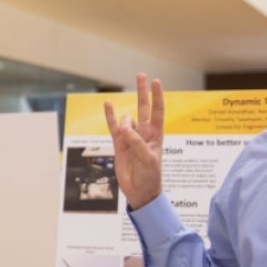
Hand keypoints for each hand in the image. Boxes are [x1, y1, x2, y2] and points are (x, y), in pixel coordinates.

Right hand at [104, 73, 164, 210]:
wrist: (140, 191)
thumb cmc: (150, 175)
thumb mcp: (148, 159)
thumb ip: (137, 142)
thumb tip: (124, 128)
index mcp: (156, 135)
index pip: (158, 111)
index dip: (157, 96)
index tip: (156, 82)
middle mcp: (144, 133)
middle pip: (143, 107)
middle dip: (142, 91)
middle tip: (141, 75)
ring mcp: (130, 137)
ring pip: (126, 120)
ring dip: (124, 124)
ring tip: (125, 137)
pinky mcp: (118, 144)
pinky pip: (113, 127)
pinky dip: (110, 115)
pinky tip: (108, 104)